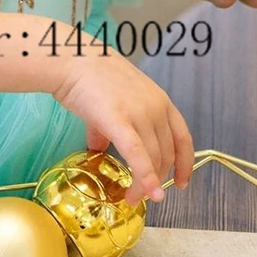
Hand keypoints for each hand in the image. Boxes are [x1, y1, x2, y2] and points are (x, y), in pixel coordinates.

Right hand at [52, 52, 193, 204]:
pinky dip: (144, 177)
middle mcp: (156, 107)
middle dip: (157, 179)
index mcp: (160, 100)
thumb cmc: (89, 74)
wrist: (72, 59)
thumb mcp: (115, 98)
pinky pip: (137, 155)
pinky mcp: (119, 120)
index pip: (183, 137)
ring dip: (145, 185)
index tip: (181, 182)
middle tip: (142, 195)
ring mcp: (140, 113)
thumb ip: (113, 124)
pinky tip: (145, 193)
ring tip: (131, 198)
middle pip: (166, 154)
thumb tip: (98, 147)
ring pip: (153, 159)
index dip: (185, 163)